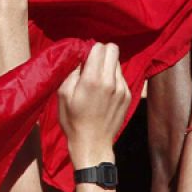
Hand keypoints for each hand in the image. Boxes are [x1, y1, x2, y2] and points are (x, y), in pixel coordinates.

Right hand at [58, 42, 130, 163]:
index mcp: (92, 79)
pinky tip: (104, 92)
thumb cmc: (73, 121)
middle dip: (102, 53)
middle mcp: (110, 81)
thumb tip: (81, 58)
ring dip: (107, 66)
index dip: (90, 49)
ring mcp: (122, 88)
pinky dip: (113, 79)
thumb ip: (72, 72)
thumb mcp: (63, 94)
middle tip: (92, 65)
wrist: (92, 144)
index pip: (99, 47)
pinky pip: (121, 77)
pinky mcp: (128, 96)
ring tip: (97, 81)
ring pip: (117, 63)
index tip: (84, 60)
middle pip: (113, 49)